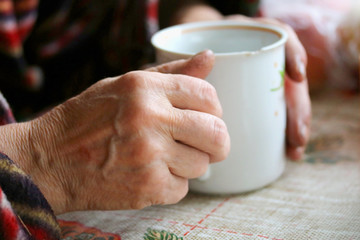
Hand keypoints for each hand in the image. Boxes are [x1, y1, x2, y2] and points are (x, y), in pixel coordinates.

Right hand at [24, 50, 228, 213]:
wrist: (49, 160)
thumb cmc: (87, 119)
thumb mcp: (126, 85)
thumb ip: (171, 73)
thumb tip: (209, 58)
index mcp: (144, 87)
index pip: (208, 96)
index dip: (213, 109)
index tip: (205, 117)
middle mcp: (149, 118)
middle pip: (217, 134)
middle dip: (215, 142)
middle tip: (202, 144)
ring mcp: (149, 155)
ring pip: (202, 165)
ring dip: (189, 164)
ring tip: (163, 158)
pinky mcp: (146, 187)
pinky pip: (182, 189)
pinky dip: (171, 184)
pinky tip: (149, 175)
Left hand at [168, 4, 310, 159]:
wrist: (183, 54)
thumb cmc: (179, 59)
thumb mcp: (178, 61)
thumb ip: (186, 63)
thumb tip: (209, 57)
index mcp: (245, 39)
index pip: (280, 37)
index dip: (294, 53)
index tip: (296, 76)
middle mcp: (258, 57)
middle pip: (288, 77)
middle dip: (298, 107)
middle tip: (295, 135)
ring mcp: (260, 76)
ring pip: (288, 97)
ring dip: (296, 123)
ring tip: (293, 149)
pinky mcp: (258, 95)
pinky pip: (278, 111)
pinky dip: (285, 130)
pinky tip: (288, 150)